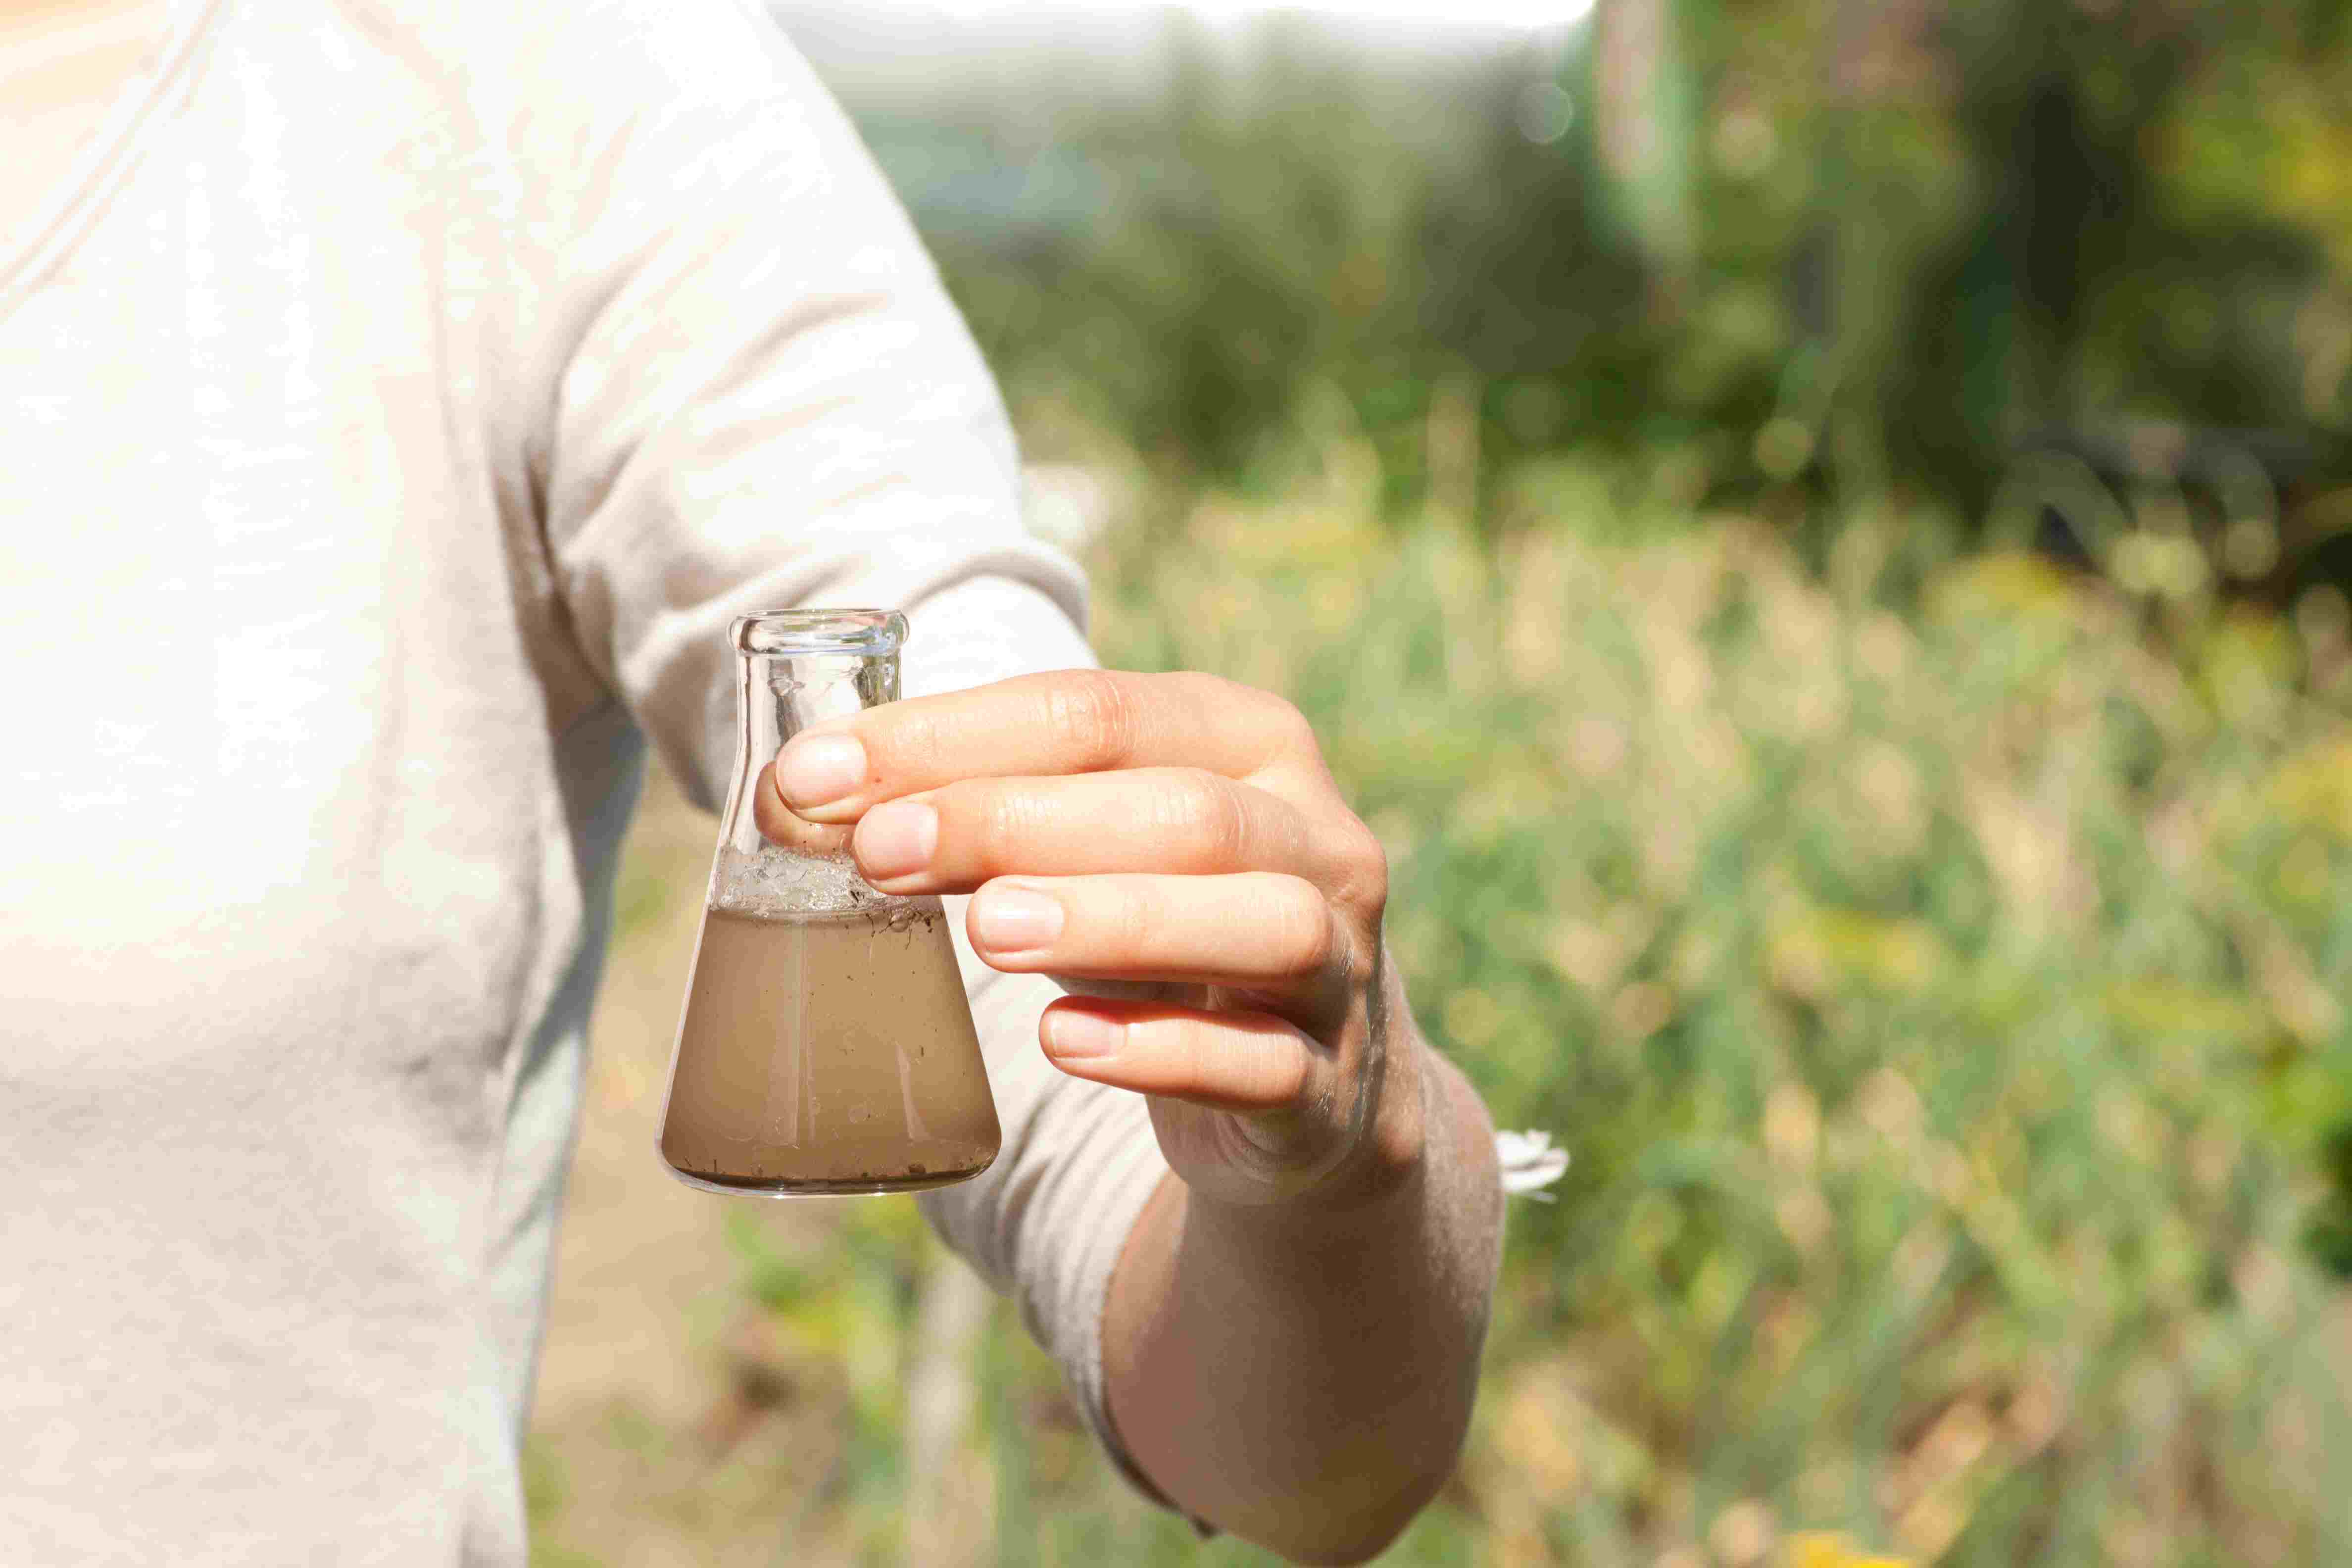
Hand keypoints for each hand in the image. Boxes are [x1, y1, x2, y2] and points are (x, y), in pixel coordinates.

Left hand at [758, 669, 1424, 1208]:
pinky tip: (1067, 1040)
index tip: (814, 778)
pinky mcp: (1330, 1085)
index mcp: (1250, 743)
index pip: (1097, 714)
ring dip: (1115, 920)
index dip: (951, 737)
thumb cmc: (1166, 932)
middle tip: (881, 851)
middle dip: (1017, 821)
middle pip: (1184, 810)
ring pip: (1260, 922)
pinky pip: (1264, 1064)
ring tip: (987, 930)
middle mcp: (1318, 839)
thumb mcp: (1094, 850)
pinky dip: (1162, 1050)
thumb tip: (802, 800)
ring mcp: (1340, 965)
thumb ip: (986, 816)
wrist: (1310, 1087)